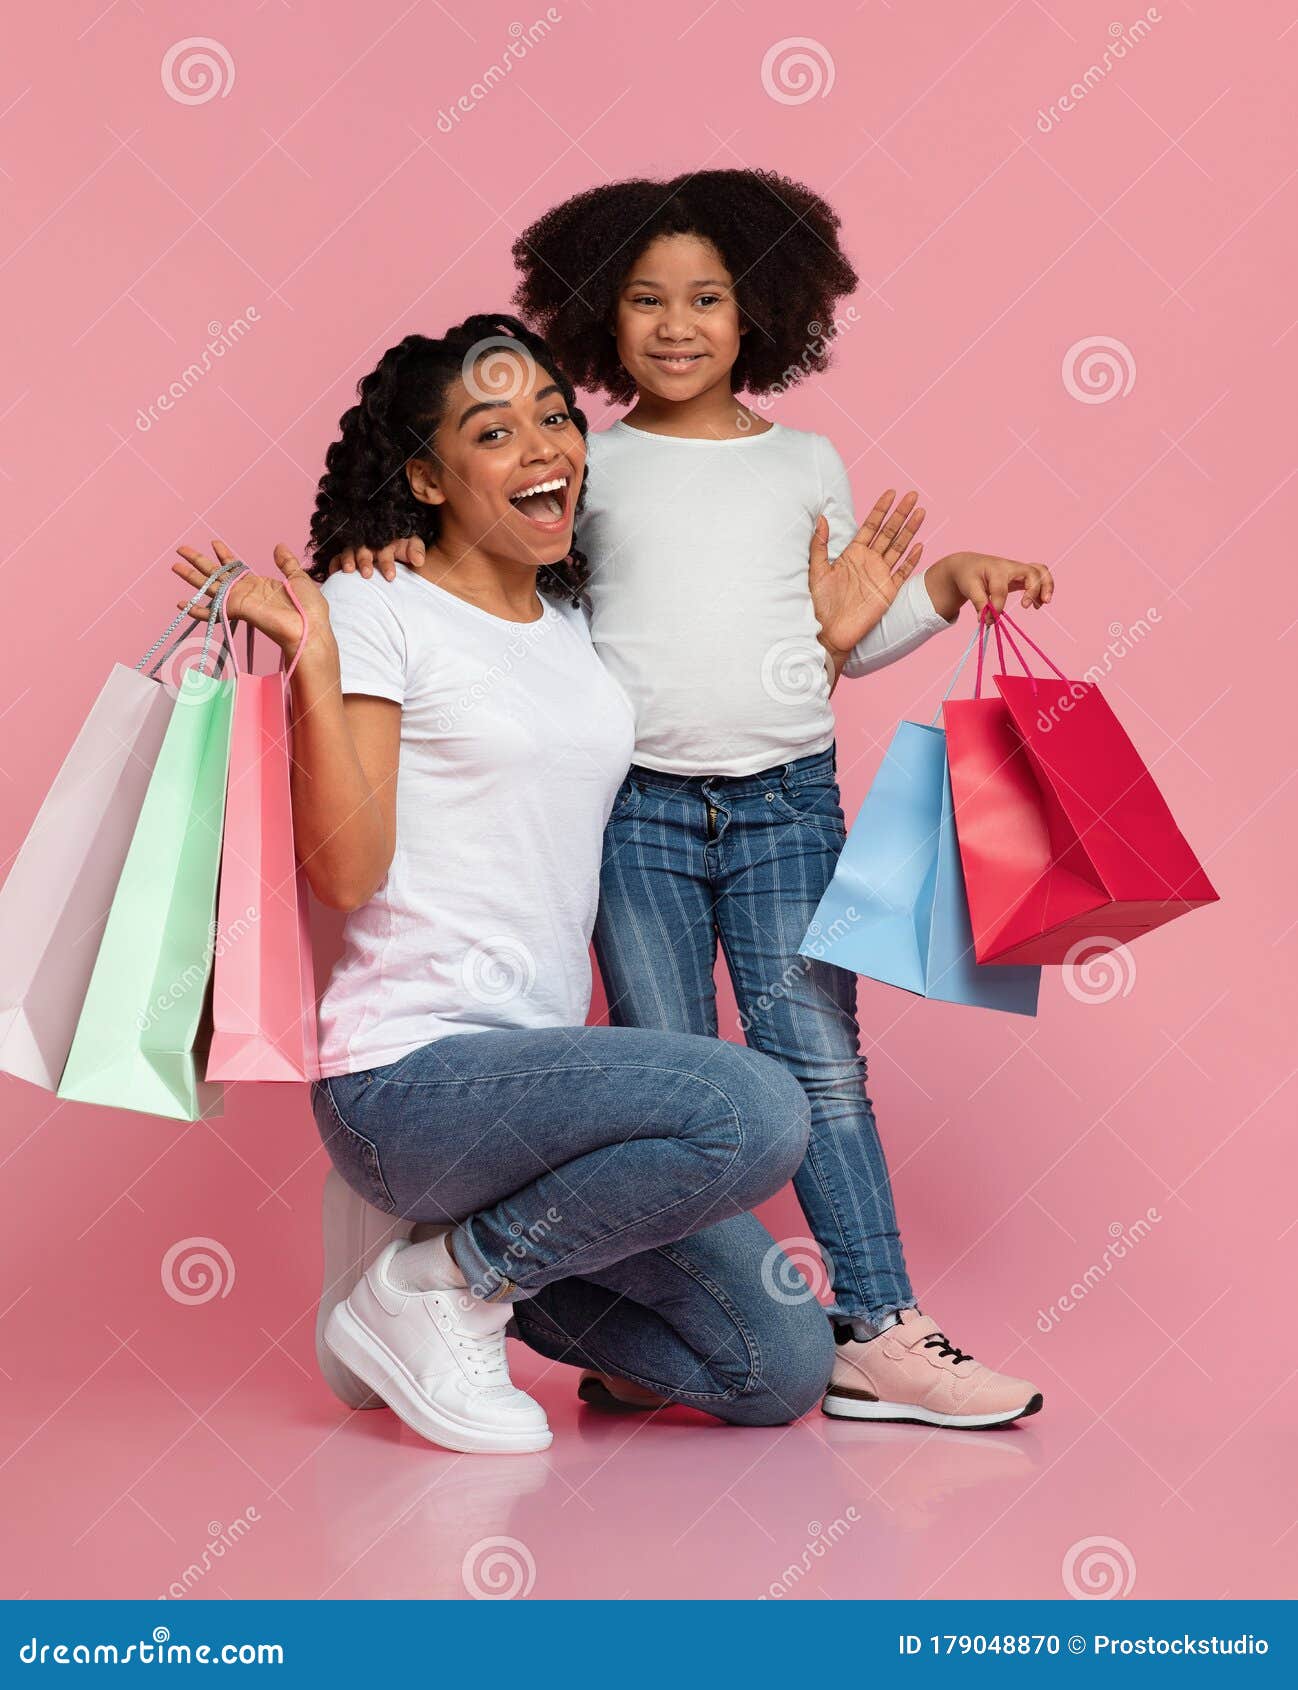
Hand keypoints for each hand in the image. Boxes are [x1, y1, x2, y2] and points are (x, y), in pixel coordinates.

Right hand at [172, 539, 332, 665]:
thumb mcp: (298, 578)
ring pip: (209, 587)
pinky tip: (181, 604)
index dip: (224, 555)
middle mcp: (245, 593)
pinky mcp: (237, 609)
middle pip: (216, 574)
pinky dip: (196, 609)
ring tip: (174, 565)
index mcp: (259, 584)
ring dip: (191, 577)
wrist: (309, 627)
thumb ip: (286, 562)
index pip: (235, 567)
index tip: (213, 543)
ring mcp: (239, 601)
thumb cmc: (309, 608)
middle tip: (181, 549)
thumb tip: (279, 546)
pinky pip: (212, 610)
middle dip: (198, 561)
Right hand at [327, 536, 424, 581]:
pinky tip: (334, 572)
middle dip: (365, 561)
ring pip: (349, 551)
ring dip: (348, 560)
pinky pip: (336, 557)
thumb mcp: (412, 546)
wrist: (397, 550)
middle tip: (367, 574)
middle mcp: (369, 543)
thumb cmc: (405, 548)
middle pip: (364, 549)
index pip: (385, 549)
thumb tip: (419, 560)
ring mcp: (356, 549)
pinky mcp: (346, 557)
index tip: (391, 577)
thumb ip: (416, 551)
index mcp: (386, 540)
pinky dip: (334, 564)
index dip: (387, 563)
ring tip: (349, 571)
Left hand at [808, 489, 925, 660]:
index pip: (870, 526)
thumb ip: (819, 544)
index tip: (890, 492)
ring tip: (920, 512)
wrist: (828, 631)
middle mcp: (869, 562)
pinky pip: (902, 572)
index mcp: (853, 554)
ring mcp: (880, 576)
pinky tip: (920, 545)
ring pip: (899, 547)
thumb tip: (820, 518)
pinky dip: (911, 560)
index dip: (881, 509)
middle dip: (900, 513)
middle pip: (889, 532)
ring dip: (910, 530)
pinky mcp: (887, 592)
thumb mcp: (816, 570)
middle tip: (912, 495)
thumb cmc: (819, 603)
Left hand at [931, 551, 1054, 618]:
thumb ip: (979, 603)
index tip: (989, 619)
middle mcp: (1011, 567)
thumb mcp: (969, 587)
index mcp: (996, 569)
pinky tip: (1037, 605)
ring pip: (1041, 571)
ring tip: (1043, 603)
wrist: (970, 565)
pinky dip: (1044, 589)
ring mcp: (1019, 571)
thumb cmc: (969, 575)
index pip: (1001, 589)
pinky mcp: (1022, 577)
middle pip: (1032, 572)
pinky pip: (1039, 578)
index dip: (996, 606)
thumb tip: (988, 620)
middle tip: (1025, 606)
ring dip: (1047, 586)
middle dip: (1034, 590)